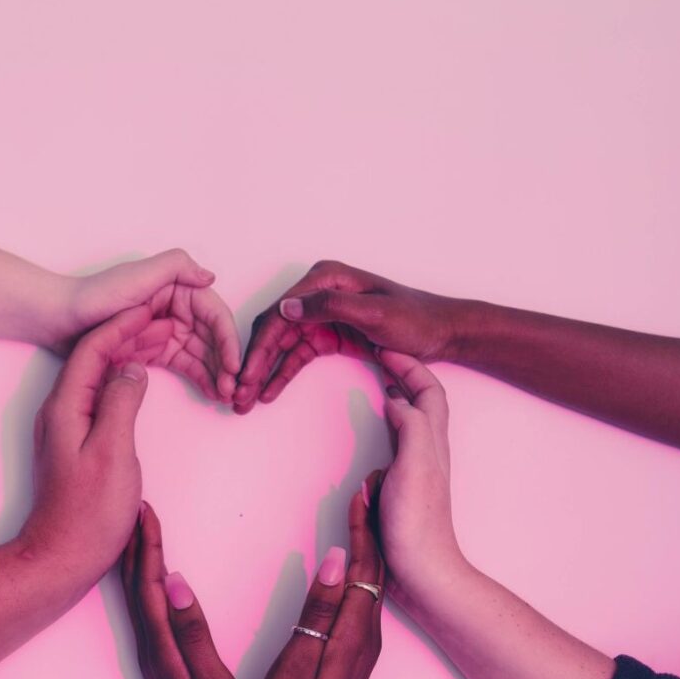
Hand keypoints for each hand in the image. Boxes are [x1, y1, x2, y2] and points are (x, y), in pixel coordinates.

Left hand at [17, 305, 167, 584]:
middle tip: (164, 318)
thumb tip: (134, 368)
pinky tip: (142, 381)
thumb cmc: (89, 512)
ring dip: (127, 354)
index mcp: (66, 406)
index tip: (151, 306)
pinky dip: (125, 380)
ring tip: (160, 340)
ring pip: (99, 375)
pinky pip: (102, 396)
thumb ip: (122, 403)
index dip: (122, 324)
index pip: (93, 349)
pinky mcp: (78, 441)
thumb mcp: (113, 452)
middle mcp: (62, 410)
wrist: (63, 556)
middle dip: (127, 333)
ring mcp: (68, 426)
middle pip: (94, 356)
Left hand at [54, 248, 240, 402]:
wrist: (57, 319)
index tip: (234, 366)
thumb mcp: (136, 276)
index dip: (227, 339)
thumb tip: (210, 276)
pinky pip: (183, 364)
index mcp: (174, 287)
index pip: (212, 313)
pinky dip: (199, 377)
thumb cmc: (94, 297)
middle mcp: (173, 307)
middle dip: (225, 362)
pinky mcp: (151, 349)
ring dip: (216, 373)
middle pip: (211, 336)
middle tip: (233, 389)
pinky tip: (211, 392)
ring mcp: (162, 330)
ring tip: (225, 396)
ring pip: (201, 353)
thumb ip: (175, 267)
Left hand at [122, 503, 262, 678]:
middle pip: (139, 589)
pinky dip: (151, 590)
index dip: (148, 547)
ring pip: (143, 602)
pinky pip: (152, 617)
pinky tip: (158, 585)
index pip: (151, 587)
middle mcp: (153, 654)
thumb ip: (194, 635)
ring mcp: (158, 664)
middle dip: (138, 546)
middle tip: (138, 508)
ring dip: (142, 565)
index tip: (145, 509)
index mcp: (164, 652)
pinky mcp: (167, 671)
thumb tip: (176, 584)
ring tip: (143, 534)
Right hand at [234, 259, 461, 411]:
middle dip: (254, 363)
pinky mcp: (329, 335)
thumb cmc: (415, 319)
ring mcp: (322, 315)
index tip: (245, 374)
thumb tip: (287, 307)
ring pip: (281, 346)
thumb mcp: (374, 313)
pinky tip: (267, 392)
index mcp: (326, 279)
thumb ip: (330, 306)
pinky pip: (297, 355)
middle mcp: (318, 293)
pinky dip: (281, 374)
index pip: (279, 314)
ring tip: (245, 399)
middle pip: (274, 329)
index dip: (258, 346)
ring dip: (262, 372)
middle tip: (237, 393)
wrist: (442, 332)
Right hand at [256, 475, 384, 678]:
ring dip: (368, 544)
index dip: (362, 527)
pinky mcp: (354, 654)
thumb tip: (334, 559)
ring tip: (363, 511)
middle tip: (368, 487)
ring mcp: (363, 646)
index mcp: (352, 634)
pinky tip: (349, 561)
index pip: (363, 567)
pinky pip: (362, 598)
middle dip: (372, 525)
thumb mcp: (297, 665)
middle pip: (374, 569)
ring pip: (371, 582)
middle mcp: (366, 635)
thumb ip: (316, 612)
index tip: (361, 491)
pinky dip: (359, 569)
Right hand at [376, 350, 464, 608]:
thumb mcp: (415, 465)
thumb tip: (397, 398)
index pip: (429, 390)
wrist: (423, 571)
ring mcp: (416, 468)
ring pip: (411, 419)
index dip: (411, 365)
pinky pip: (396, 442)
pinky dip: (386, 424)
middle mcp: (428, 450)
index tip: (386, 348)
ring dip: (398, 395)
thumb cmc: (418, 522)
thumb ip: (410, 426)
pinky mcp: (403, 486)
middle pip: (423, 399)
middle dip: (406, 372)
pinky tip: (373, 430)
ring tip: (378, 381)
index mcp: (432, 441)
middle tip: (381, 356)